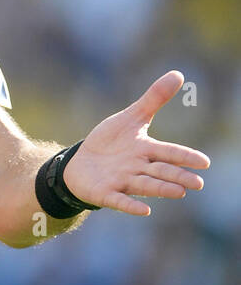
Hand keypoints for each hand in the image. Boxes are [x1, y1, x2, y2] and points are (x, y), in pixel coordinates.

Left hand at [63, 71, 209, 215]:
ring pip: (144, 185)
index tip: (204, 162)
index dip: (185, 157)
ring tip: (180, 192)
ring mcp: (121, 181)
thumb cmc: (110, 143)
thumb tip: (178, 74)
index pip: (169, 153)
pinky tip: (145, 211)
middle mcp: (137, 168)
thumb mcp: (130, 118)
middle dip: (178, 177)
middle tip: (198, 183)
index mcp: (145, 150)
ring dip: (161, 189)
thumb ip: (153, 99)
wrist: (81, 163)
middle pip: (161, 172)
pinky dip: (130, 205)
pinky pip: (119, 200)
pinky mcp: (105, 192)